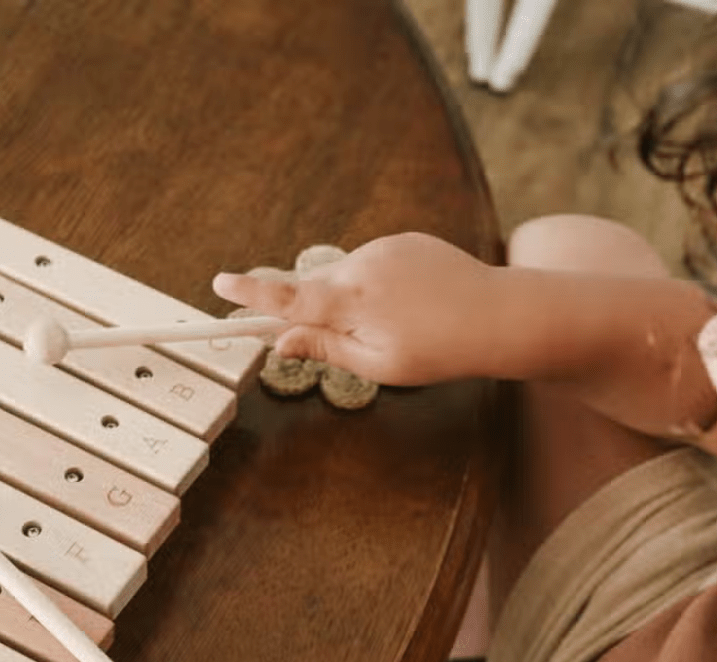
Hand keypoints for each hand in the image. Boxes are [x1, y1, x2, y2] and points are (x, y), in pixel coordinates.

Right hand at [212, 233, 498, 385]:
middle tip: (351, 339)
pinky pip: (372, 263)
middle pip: (314, 286)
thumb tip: (280, 341)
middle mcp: (361, 265)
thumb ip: (324, 348)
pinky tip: (410, 304)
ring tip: (397, 324)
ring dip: (352, 299)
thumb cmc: (438, 350)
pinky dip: (377, 284)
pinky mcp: (403, 240)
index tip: (220, 283)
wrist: (496, 316)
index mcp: (351, 301)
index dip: (250, 291)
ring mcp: (384, 247)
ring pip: (344, 275)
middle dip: (317, 309)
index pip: (287, 295)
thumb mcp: (376, 365)